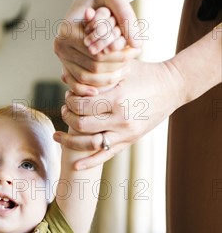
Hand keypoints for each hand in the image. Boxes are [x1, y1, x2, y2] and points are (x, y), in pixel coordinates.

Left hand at [54, 60, 182, 168]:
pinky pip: (106, 155)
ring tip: (58, 135)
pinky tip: (75, 165)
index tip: (68, 95)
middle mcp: (121, 118)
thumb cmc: (145, 72)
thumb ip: (94, 72)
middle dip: (68, 116)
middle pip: (82, 124)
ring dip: (70, 141)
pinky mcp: (129, 141)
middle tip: (65, 109)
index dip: (69, 101)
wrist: (173, 86)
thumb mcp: (121, 67)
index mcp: (117, 98)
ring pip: (89, 144)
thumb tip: (64, 76)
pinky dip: (89, 162)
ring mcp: (125, 133)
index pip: (81, 105)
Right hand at [55, 0, 141, 93]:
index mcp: (67, 31)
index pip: (97, 53)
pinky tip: (103, 89)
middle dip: (115, 67)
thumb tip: (137, 44)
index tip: (137, 51)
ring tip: (126, 70)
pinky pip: (75, 83)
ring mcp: (61, 57)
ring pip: (85, 78)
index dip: (119, 56)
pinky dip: (88, 89)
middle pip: (92, 67)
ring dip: (107, 79)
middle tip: (133, 62)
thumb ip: (127, 17)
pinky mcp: (65, 64)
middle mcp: (60, 46)